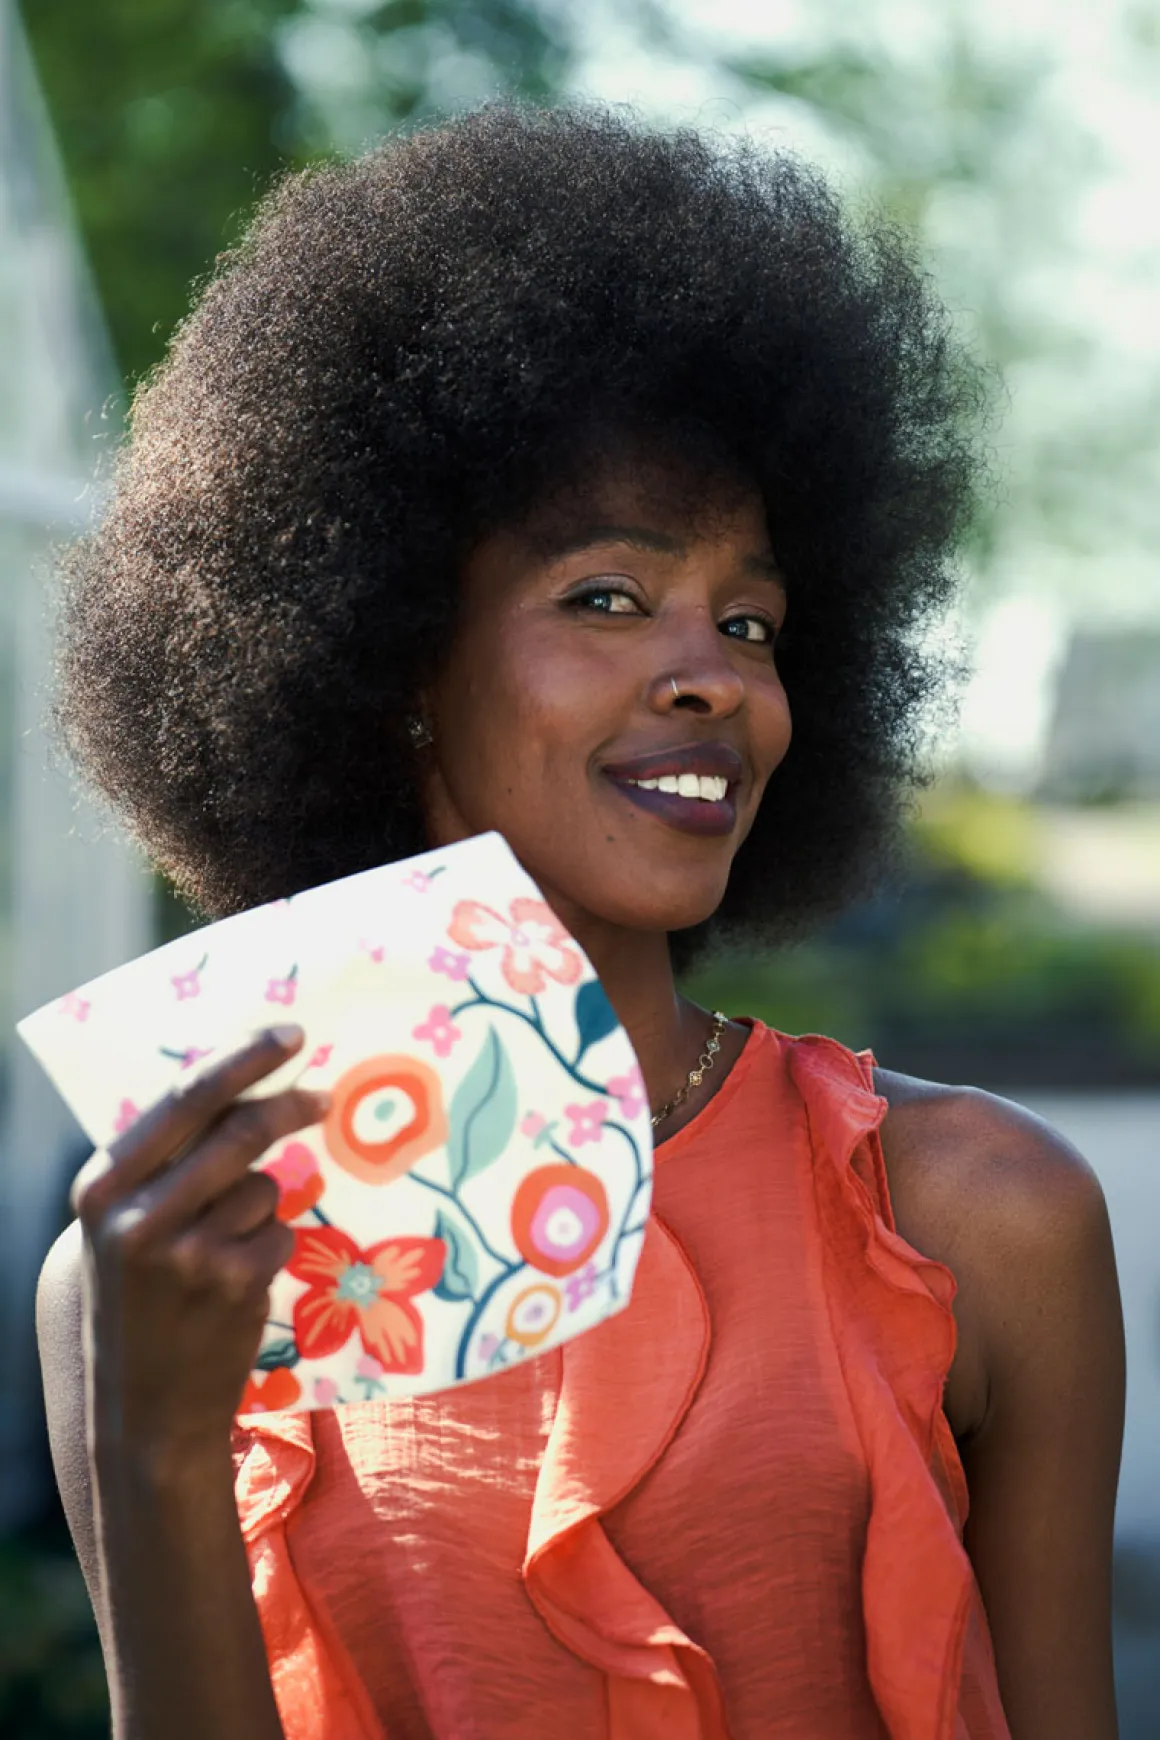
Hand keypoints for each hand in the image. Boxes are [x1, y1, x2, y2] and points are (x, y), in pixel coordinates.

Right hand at [71, 1026, 327, 1461]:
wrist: (146, 1410)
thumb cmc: (140, 1303)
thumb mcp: (124, 1228)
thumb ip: (166, 1164)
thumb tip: (242, 1085)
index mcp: (103, 1188)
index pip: (184, 1100)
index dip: (244, 1060)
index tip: (290, 1034)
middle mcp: (137, 1215)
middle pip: (239, 1130)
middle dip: (289, 1104)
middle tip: (324, 1096)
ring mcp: (188, 1252)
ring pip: (267, 1186)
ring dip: (267, 1204)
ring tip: (226, 1250)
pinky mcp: (233, 1283)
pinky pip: (281, 1232)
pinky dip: (273, 1246)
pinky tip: (237, 1284)